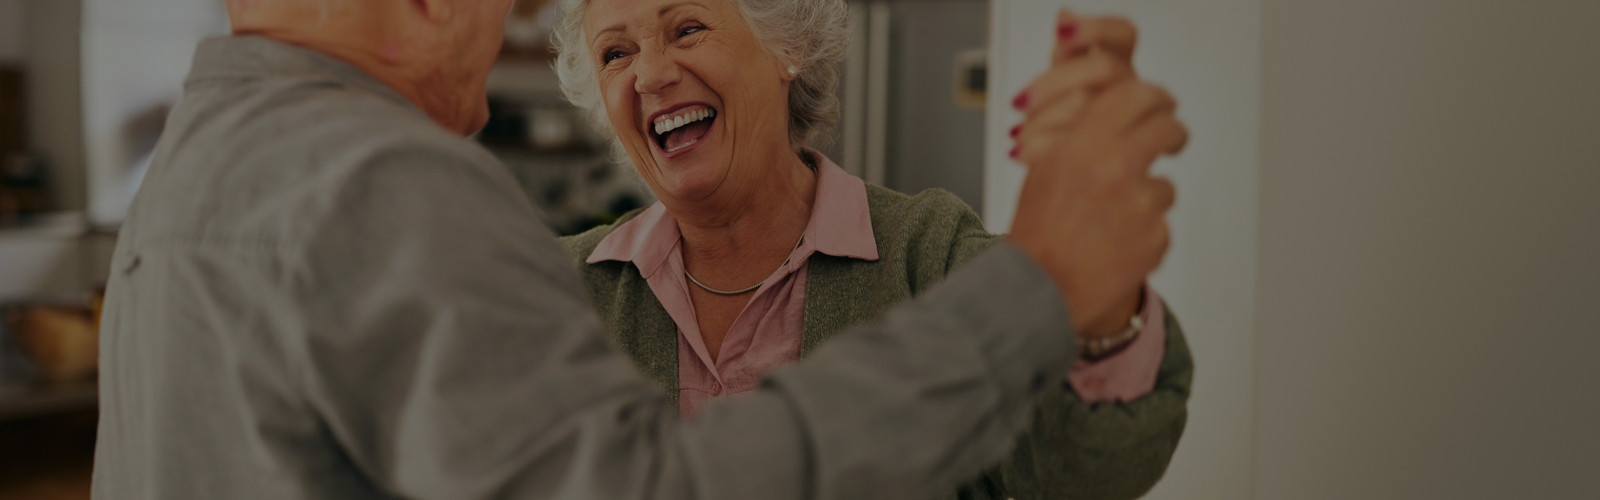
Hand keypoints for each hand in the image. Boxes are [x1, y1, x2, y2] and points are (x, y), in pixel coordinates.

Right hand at [1006, 10, 1186, 337]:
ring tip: (1112, 221)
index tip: (1161, 104)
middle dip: (1173, 134)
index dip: (1155, 97)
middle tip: (1171, 141)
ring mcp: (1141, 203)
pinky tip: (1115, 245)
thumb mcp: (1046, 169)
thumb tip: (1115, 118)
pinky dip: (1144, 234)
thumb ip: (1081, 138)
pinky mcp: (1156, 237)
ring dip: (1148, 196)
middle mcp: (1116, 166)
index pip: (1137, 95)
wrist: (1037, 290)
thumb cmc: (1036, 233)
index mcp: (1083, 143)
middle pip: (1167, 129)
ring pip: (1165, 185)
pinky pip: (1161, 225)